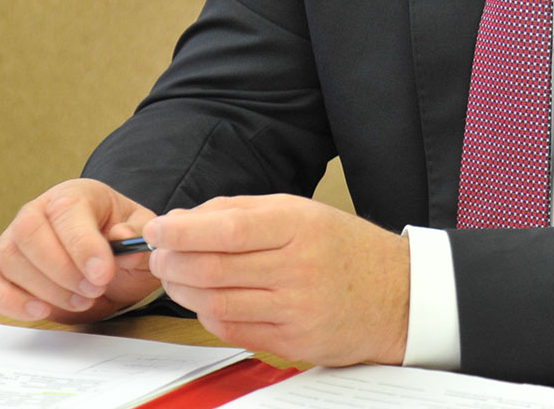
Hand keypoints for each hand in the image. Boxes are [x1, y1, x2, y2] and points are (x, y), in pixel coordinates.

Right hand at [0, 178, 160, 322]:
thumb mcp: (142, 236)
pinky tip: (39, 311)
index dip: (83, 245)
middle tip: (94, 291)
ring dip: (45, 289)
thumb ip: (137, 235)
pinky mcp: (1, 269)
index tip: (103, 274)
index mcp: (74, 195)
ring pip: (10, 259)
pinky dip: (7, 301)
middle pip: (29, 233)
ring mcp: (14, 239)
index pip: (67, 211)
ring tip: (82, 301)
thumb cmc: (121, 243)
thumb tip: (120, 236)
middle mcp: (38, 211)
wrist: (108, 263)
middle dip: (62, 271)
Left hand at [144, 194, 409, 366]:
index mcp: (299, 225)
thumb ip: (240, 211)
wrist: (397, 296)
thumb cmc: (344, 248)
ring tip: (176, 277)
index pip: (227, 229)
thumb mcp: (301, 211)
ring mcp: (296, 309)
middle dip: (172, 262)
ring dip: (183, 290)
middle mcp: (298, 267)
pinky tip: (205, 301)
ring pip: (216, 303)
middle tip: (158, 255)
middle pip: (214, 269)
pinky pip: (232, 331)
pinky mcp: (294, 341)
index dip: (182, 231)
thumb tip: (182, 221)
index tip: (156, 228)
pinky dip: (208, 316)